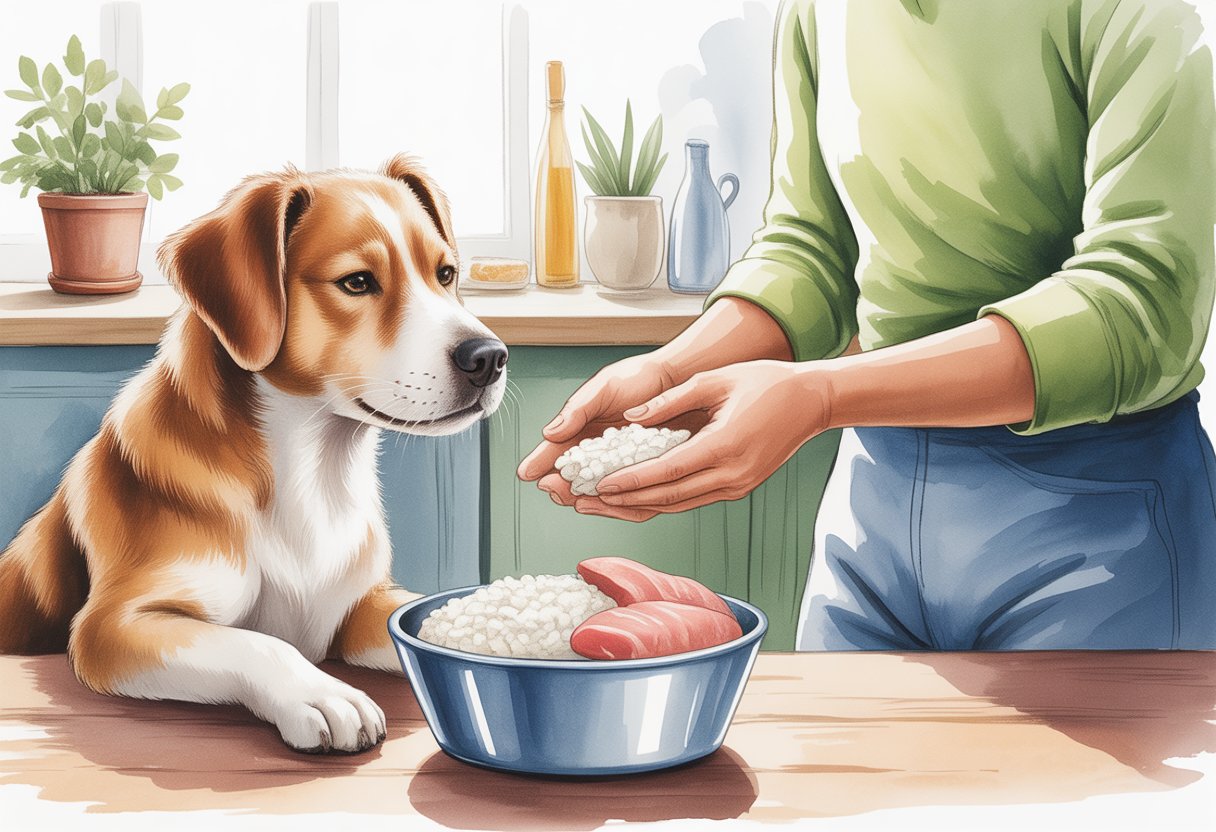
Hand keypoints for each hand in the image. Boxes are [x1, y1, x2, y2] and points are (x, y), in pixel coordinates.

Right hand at [516, 352, 685, 505]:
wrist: (674, 378)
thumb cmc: (637, 377)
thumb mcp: (602, 388)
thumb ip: (576, 409)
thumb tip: (550, 431)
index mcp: (581, 427)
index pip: (556, 449)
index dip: (540, 461)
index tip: (526, 472)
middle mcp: (597, 447)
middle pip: (572, 473)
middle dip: (558, 484)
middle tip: (551, 489)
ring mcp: (618, 460)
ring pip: (595, 486)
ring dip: (582, 495)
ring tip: (573, 499)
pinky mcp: (640, 468)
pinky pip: (624, 488)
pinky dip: (614, 497)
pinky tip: (606, 500)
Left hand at [578, 361, 830, 521]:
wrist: (811, 402)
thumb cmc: (766, 383)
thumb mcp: (715, 380)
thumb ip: (670, 400)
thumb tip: (630, 416)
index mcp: (723, 446)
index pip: (665, 472)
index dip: (629, 481)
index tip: (598, 486)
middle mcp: (730, 475)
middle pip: (668, 497)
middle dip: (624, 502)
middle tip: (588, 502)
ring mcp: (737, 486)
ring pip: (679, 504)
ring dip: (640, 506)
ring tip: (604, 505)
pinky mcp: (739, 489)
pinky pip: (693, 499)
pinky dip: (664, 500)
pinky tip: (638, 498)